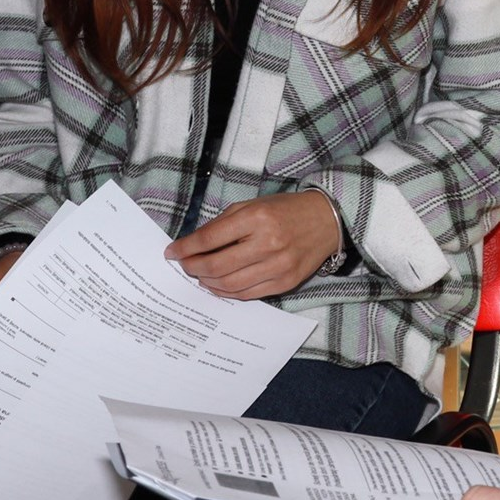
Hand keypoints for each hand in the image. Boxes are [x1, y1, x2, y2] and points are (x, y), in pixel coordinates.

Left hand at [167, 189, 341, 298]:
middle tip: (185, 265)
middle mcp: (267, 243)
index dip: (186, 248)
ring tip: (200, 275)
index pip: (210, 238)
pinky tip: (219, 285)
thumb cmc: (286, 210)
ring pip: (230, 284)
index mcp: (256, 218)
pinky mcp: (286, 282)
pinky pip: (248, 294)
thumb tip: (194, 244)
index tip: (172, 252)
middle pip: (216, 265)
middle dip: (193, 267)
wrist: (327, 220)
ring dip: (208, 282)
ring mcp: (278, 266)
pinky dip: (228, 292)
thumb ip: (223, 223)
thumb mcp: (253, 205)